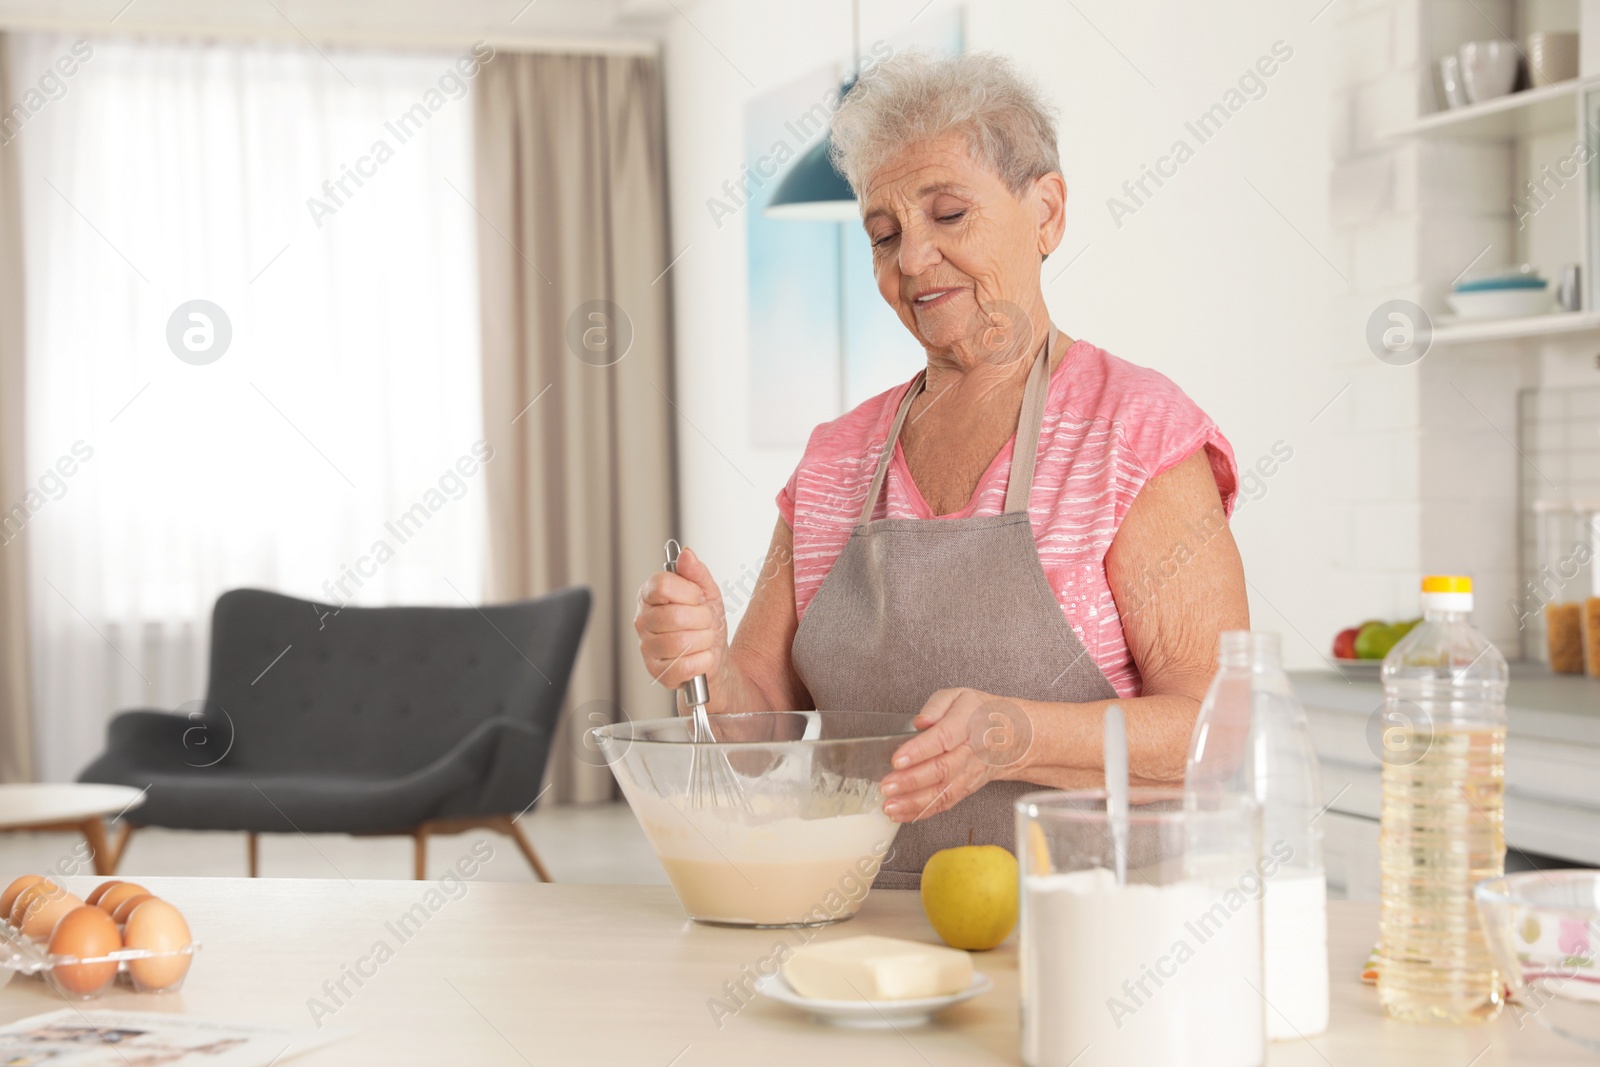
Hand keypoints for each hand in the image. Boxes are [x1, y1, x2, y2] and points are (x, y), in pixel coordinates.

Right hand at [634, 547, 728, 692]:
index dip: (688, 592)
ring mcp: (647, 647)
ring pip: (680, 642)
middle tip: (705, 622)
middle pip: (674, 615)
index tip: (697, 598)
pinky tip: (701, 657)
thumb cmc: (706, 623)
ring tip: (704, 639)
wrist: (715, 656)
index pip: (662, 585)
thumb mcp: (707, 592)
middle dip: (702, 620)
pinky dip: (702, 661)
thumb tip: (686, 554)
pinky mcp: (656, 671)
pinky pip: (683, 666)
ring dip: (704, 641)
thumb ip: (696, 572)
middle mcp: (643, 620)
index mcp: (650, 595)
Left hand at [879, 688, 1033, 821]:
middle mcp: (970, 752)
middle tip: (887, 786)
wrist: (1013, 737)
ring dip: (914, 802)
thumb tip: (921, 721)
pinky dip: (923, 812)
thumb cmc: (981, 714)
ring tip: (890, 806)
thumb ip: (936, 706)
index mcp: (967, 724)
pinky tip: (902, 814)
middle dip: (911, 781)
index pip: (942, 738)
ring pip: (943, 792)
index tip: (897, 759)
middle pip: (941, 770)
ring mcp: (969, 774)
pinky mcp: (966, 789)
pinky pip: (945, 803)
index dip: (919, 750)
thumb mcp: (959, 696)